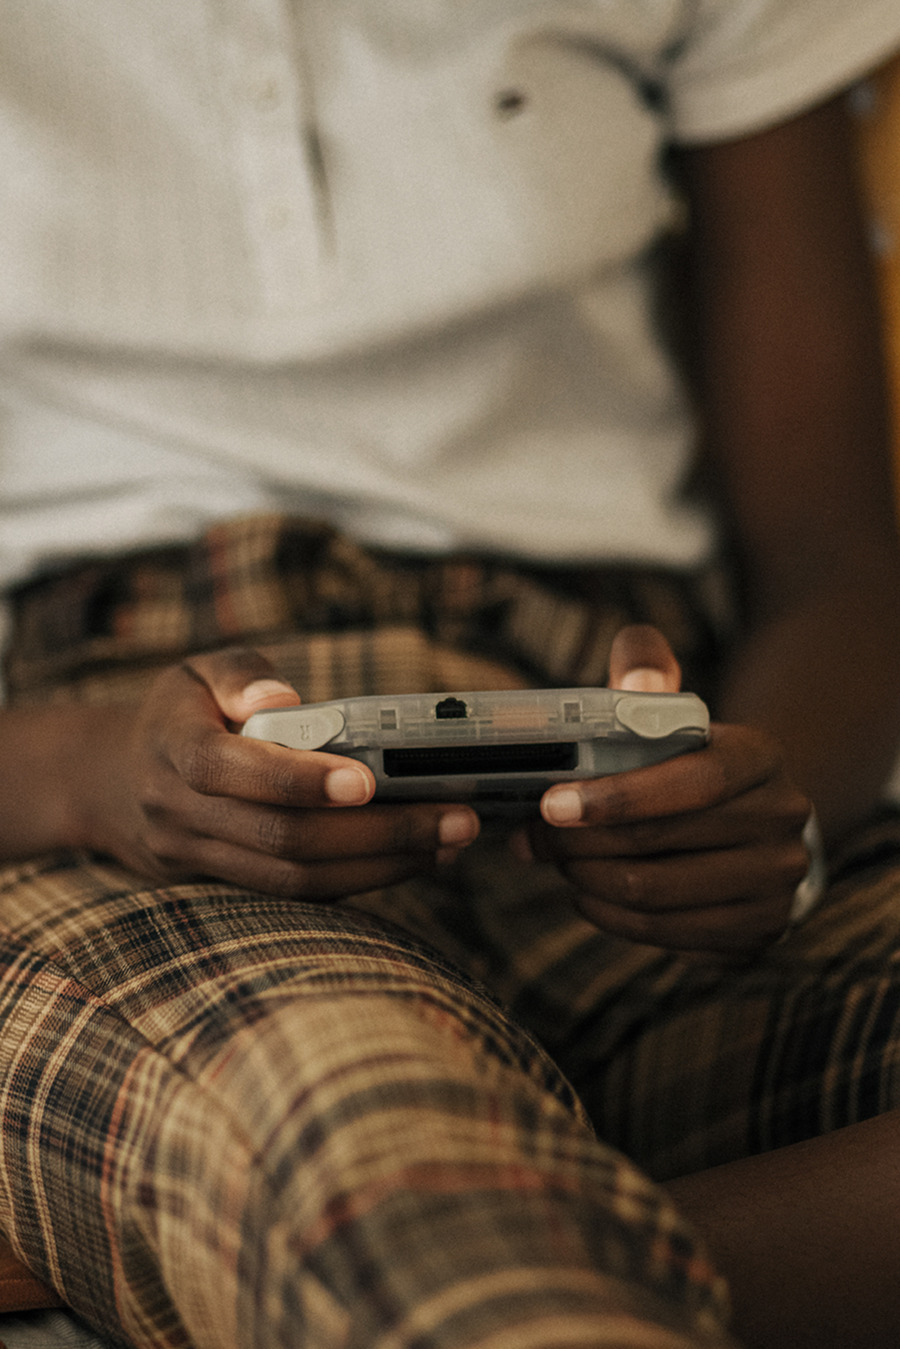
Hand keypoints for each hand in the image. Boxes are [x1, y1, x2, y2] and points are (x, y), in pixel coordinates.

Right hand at [73, 648, 479, 898]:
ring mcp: (201, 858)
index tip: (368, 781)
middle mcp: (182, 813)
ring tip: (447, 844)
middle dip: (376, 833)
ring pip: (294, 879)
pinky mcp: (227, 885)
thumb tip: (283, 693)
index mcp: (174, 749)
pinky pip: (295, 894)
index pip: (234, 772)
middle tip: (454, 820)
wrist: (114, 784)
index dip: (300, 780)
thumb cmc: (179, 712)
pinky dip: (358, 879)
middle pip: (282, 838)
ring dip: (379, 866)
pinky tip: (412, 859)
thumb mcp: (194, 671)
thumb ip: (237, 672)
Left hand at [525, 627, 811, 959]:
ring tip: (558, 862)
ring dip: (587, 881)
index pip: (693, 782)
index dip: (617, 797)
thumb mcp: (674, 709)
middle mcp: (782, 821)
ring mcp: (776, 884)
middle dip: (579, 842)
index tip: (550, 805)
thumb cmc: (689, 761)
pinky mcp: (759, 933)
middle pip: (661, 844)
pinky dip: (612, 916)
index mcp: (760, 757)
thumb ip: (645, 670)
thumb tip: (636, 683)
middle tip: (532, 837)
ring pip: (656, 896)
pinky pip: (667, 935)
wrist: (753, 824)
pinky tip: (587, 893)